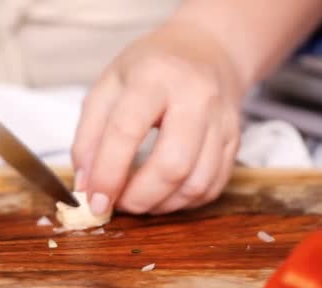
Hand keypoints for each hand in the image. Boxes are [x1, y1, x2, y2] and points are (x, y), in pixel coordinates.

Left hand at [72, 22, 241, 214]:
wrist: (206, 48)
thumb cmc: (150, 68)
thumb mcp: (108, 86)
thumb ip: (88, 136)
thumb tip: (85, 185)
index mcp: (154, 77)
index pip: (127, 132)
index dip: (108, 174)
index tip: (94, 201)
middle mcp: (195, 97)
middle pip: (172, 165)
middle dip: (139, 197)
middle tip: (118, 204)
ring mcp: (222, 120)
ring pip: (197, 183)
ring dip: (161, 205)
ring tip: (138, 200)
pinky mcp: (236, 140)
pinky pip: (212, 186)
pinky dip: (183, 202)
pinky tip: (163, 195)